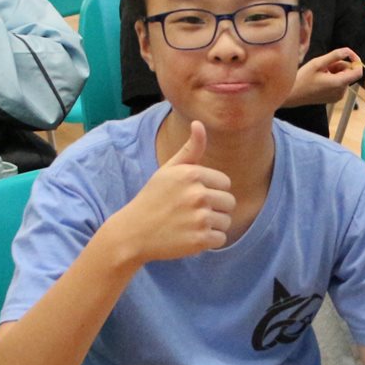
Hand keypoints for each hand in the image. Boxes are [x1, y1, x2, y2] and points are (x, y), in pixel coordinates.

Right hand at [106, 121, 232, 262]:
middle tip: (192, 213)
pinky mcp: (199, 240)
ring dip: (212, 225)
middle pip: (229, 202)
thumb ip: (190, 149)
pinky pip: (220, 239)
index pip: (225, 183)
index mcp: (192, 174)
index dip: (212, 190)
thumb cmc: (154, 198)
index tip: (192, 197)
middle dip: (215, 208)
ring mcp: (199, 218)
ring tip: (190, 224)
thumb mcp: (169, 170)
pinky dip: (209, 241)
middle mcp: (198, 194)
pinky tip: (191, 237)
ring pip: (226, 221)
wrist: (134, 232)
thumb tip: (199, 123)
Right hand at [285, 48, 364, 106]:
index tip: (348, 54)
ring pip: (343, 78)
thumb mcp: (317, 63)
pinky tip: (320, 78)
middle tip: (324, 64)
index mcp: (339, 83)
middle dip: (339, 65)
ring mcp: (338, 96)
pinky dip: (333, 78)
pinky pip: (339, 84)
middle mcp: (341, 92)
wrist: (291, 95)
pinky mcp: (333, 98)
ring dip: (335, 71)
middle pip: (349, 73)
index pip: (358, 72)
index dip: (356, 61)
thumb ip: (335, 56)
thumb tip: (348, 51)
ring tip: (320, 72)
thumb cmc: (302, 79)